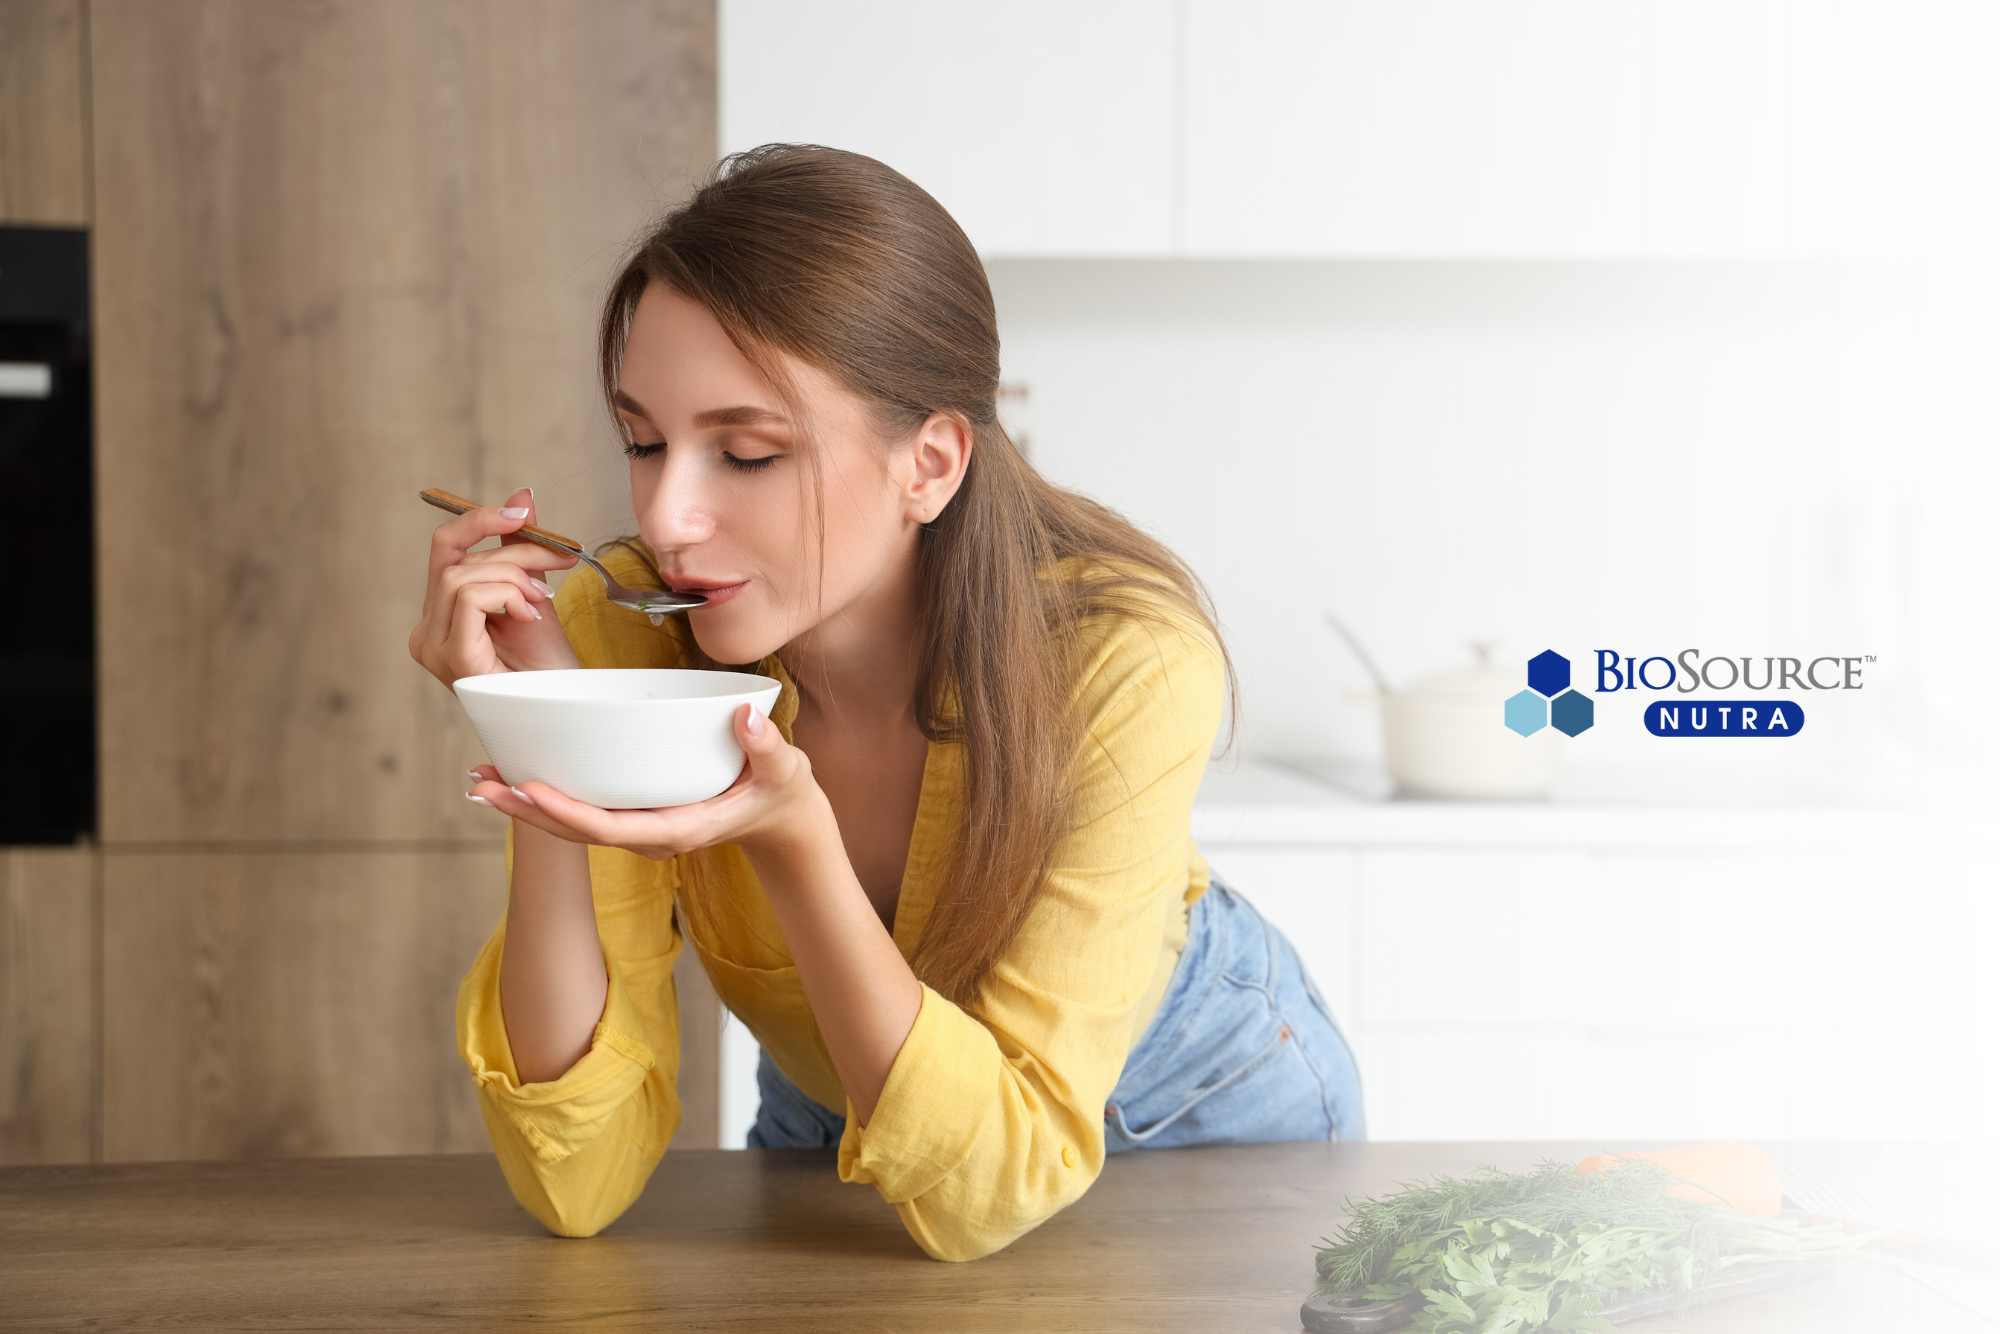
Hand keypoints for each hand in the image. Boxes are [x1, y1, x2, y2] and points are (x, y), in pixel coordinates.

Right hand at [410, 486, 582, 684]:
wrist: (566, 711)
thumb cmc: (548, 666)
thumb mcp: (533, 593)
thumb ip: (518, 548)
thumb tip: (520, 495)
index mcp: (440, 616)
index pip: (445, 548)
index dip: (479, 520)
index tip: (524, 513)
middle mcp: (426, 632)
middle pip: (455, 558)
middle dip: (515, 550)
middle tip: (559, 560)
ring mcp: (433, 648)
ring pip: (462, 576)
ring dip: (514, 576)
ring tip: (542, 600)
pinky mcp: (451, 658)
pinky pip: (469, 598)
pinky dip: (506, 595)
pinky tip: (530, 615)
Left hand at [467, 704, 827, 862]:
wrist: (782, 818)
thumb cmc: (782, 792)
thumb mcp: (786, 770)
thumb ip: (769, 748)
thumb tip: (747, 719)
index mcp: (679, 830)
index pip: (612, 827)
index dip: (567, 811)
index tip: (530, 789)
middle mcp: (650, 836)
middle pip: (577, 830)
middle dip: (526, 809)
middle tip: (480, 783)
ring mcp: (640, 828)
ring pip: (572, 824)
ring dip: (525, 804)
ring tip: (479, 780)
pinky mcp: (635, 815)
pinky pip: (583, 812)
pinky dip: (546, 796)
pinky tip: (515, 775)